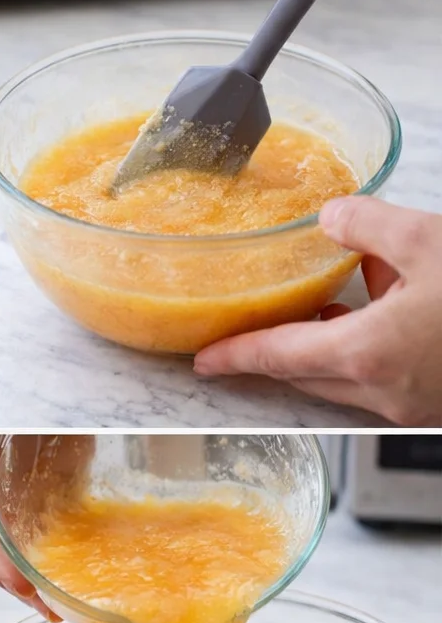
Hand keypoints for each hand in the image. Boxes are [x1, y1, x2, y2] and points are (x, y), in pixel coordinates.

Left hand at [194, 196, 441, 424]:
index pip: (279, 356)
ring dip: (327, 347)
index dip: (236, 355)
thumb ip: (371, 225)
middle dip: (277, 351)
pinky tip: (385, 310)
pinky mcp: (432, 406)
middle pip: (306, 375)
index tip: (204, 360)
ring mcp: (410, 407)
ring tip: (326, 308)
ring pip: (345, 380)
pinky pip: (383, 381)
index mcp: (367, 354)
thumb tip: (332, 215)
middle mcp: (382, 391)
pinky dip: (368, 352)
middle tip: (253, 328)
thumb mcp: (430, 241)